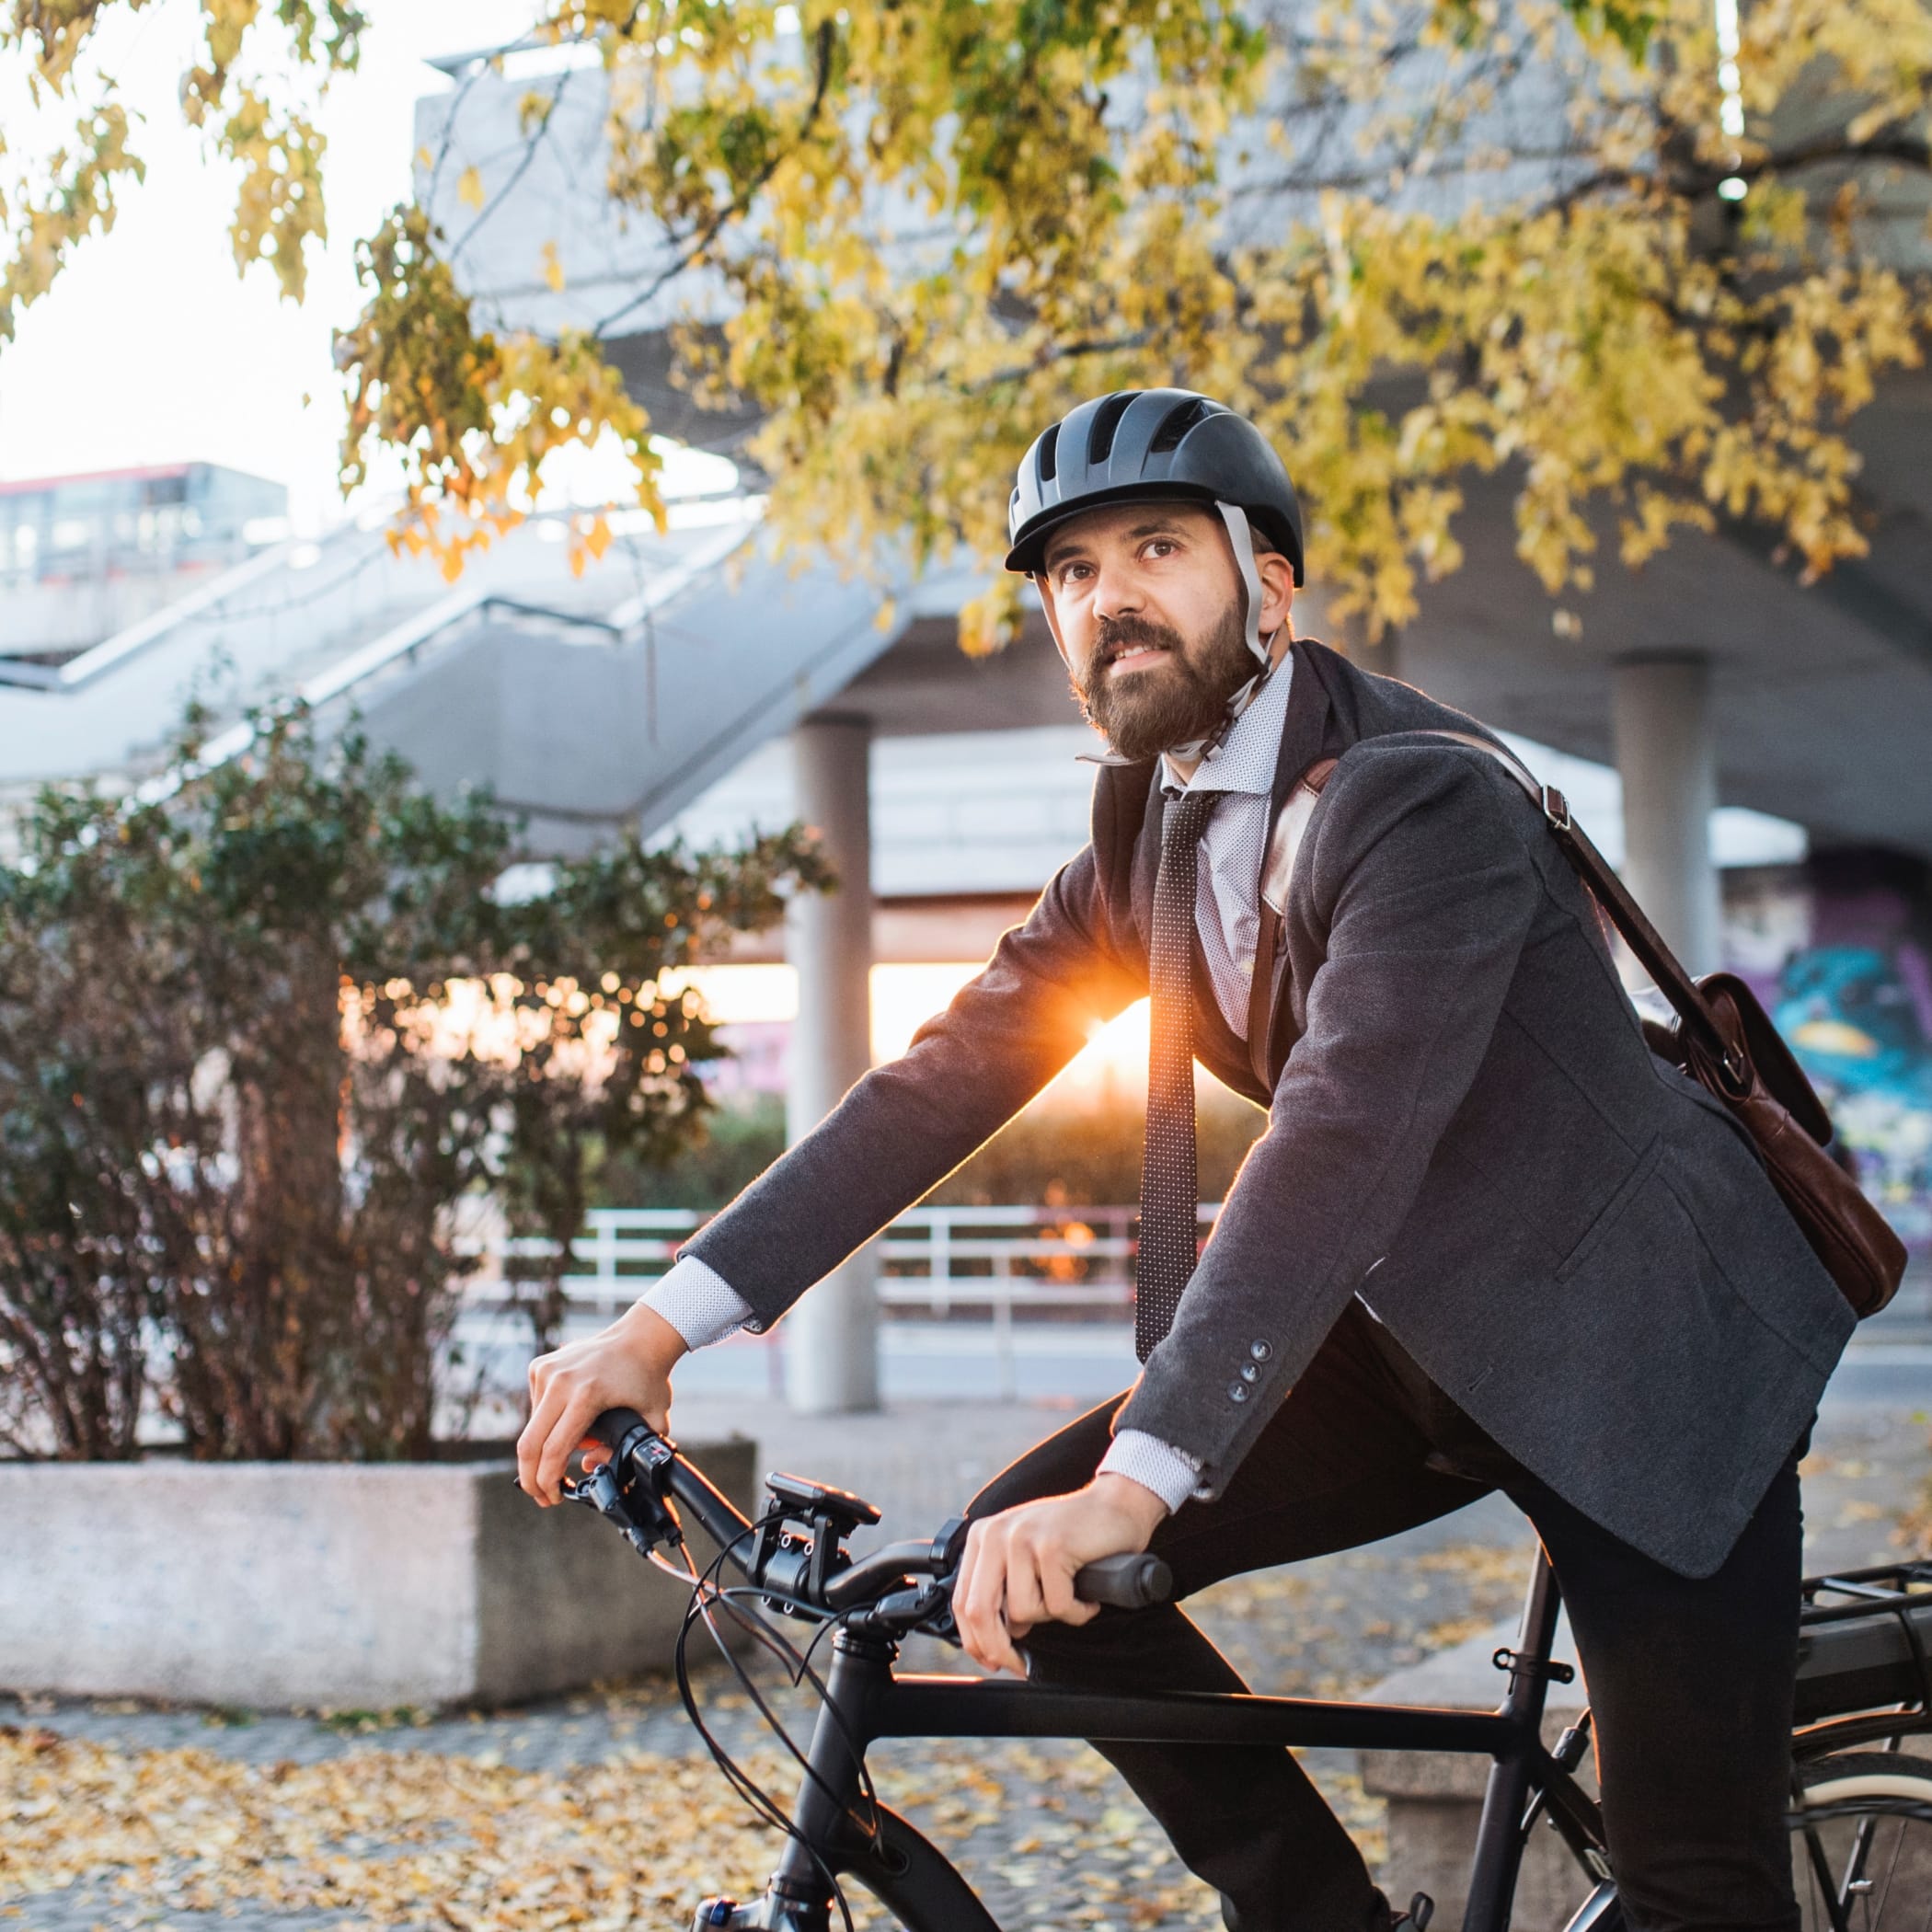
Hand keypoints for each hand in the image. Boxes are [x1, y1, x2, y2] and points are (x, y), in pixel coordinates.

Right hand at [516, 1303, 687, 1505]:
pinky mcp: (540, 1366)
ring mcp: (547, 1370)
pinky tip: (571, 1419)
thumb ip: (625, 1453)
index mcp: (587, 1395)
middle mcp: (561, 1381)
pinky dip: (546, 1424)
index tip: (554, 1499)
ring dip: (543, 1449)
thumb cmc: (649, 1379)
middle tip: (542, 1496)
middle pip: (529, 1445)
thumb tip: (586, 1466)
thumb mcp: (653, 1422)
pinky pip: (535, 1408)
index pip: (554, 1450)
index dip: (548, 1482)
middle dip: (531, 1479)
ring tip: (577, 1445)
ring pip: (531, 1428)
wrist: (641, 1337)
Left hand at [952, 1475, 1168, 1676]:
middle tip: (1020, 1665)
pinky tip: (1087, 1595)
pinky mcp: (1052, 1547)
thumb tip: (991, 1643)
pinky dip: (1077, 1611)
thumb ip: (1001, 1589)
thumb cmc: (1073, 1537)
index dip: (975, 1641)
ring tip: (1069, 1595)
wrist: (1116, 1506)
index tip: (992, 1661)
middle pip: (980, 1611)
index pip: (962, 1601)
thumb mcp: (1023, 1558)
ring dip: (1051, 1617)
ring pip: (1022, 1612)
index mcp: (983, 1537)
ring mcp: (1023, 1538)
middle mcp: (996, 1534)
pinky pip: (1058, 1606)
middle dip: (998, 1648)